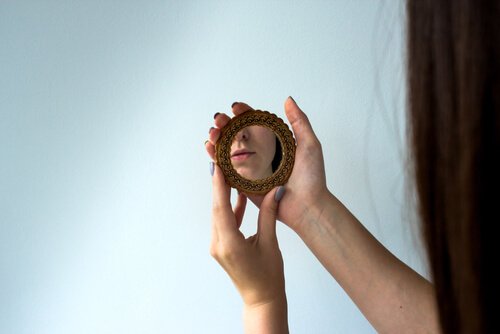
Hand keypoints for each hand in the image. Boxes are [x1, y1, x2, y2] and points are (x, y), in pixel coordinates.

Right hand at [206, 97, 328, 232]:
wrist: (308, 207)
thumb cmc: (312, 178)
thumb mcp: (309, 144)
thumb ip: (300, 122)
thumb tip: (288, 100)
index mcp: (273, 143)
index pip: (254, 123)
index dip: (243, 113)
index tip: (236, 107)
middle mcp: (260, 154)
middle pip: (237, 135)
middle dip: (224, 124)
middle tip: (219, 120)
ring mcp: (251, 169)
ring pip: (228, 150)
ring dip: (217, 139)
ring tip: (212, 134)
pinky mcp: (244, 185)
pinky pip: (226, 171)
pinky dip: (215, 160)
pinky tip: (210, 150)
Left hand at [209, 162, 285, 306]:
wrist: (261, 299)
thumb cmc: (268, 276)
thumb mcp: (270, 244)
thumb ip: (269, 215)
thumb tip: (275, 190)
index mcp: (229, 244)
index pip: (220, 208)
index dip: (218, 186)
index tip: (216, 166)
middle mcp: (219, 244)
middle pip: (216, 209)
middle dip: (219, 186)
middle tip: (220, 163)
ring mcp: (218, 246)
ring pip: (219, 215)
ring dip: (224, 196)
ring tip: (230, 175)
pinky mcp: (222, 247)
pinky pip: (224, 223)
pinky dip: (231, 210)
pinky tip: (239, 197)